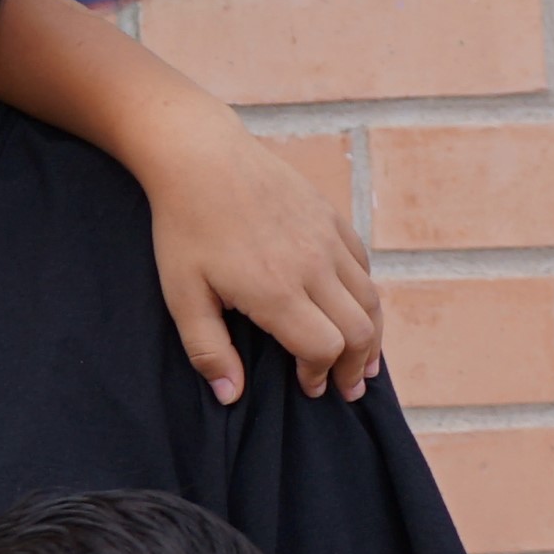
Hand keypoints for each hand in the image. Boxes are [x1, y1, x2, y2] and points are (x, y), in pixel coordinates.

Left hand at [142, 106, 382, 401]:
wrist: (201, 157)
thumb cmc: (184, 228)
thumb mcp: (182, 295)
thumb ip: (208, 349)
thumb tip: (231, 396)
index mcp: (276, 291)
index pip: (323, 348)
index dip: (319, 375)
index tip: (308, 388)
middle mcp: (314, 266)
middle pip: (359, 330)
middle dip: (354, 366)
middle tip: (348, 388)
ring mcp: (328, 239)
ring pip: (370, 299)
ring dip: (371, 335)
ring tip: (362, 361)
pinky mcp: (332, 219)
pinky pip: (363, 266)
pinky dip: (366, 296)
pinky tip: (355, 310)